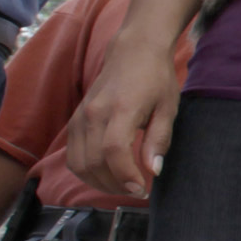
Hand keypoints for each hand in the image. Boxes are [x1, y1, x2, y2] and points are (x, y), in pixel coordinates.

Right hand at [66, 40, 182, 200]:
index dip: (125, 176)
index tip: (142, 189)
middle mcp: (93, 114)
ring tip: (122, 185)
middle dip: (115, 185)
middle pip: (93, 163)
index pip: (114, 152)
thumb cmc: (155, 78)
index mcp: (120, 109)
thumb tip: (153, 170)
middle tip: (137, 190)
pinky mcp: (74, 121)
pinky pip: (72, 156)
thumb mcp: (168, 108)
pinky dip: (87, 171)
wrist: (132, 51)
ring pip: (78, 164)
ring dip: (99, 182)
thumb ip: (159, 140)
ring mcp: (80, 117)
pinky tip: (107, 174)